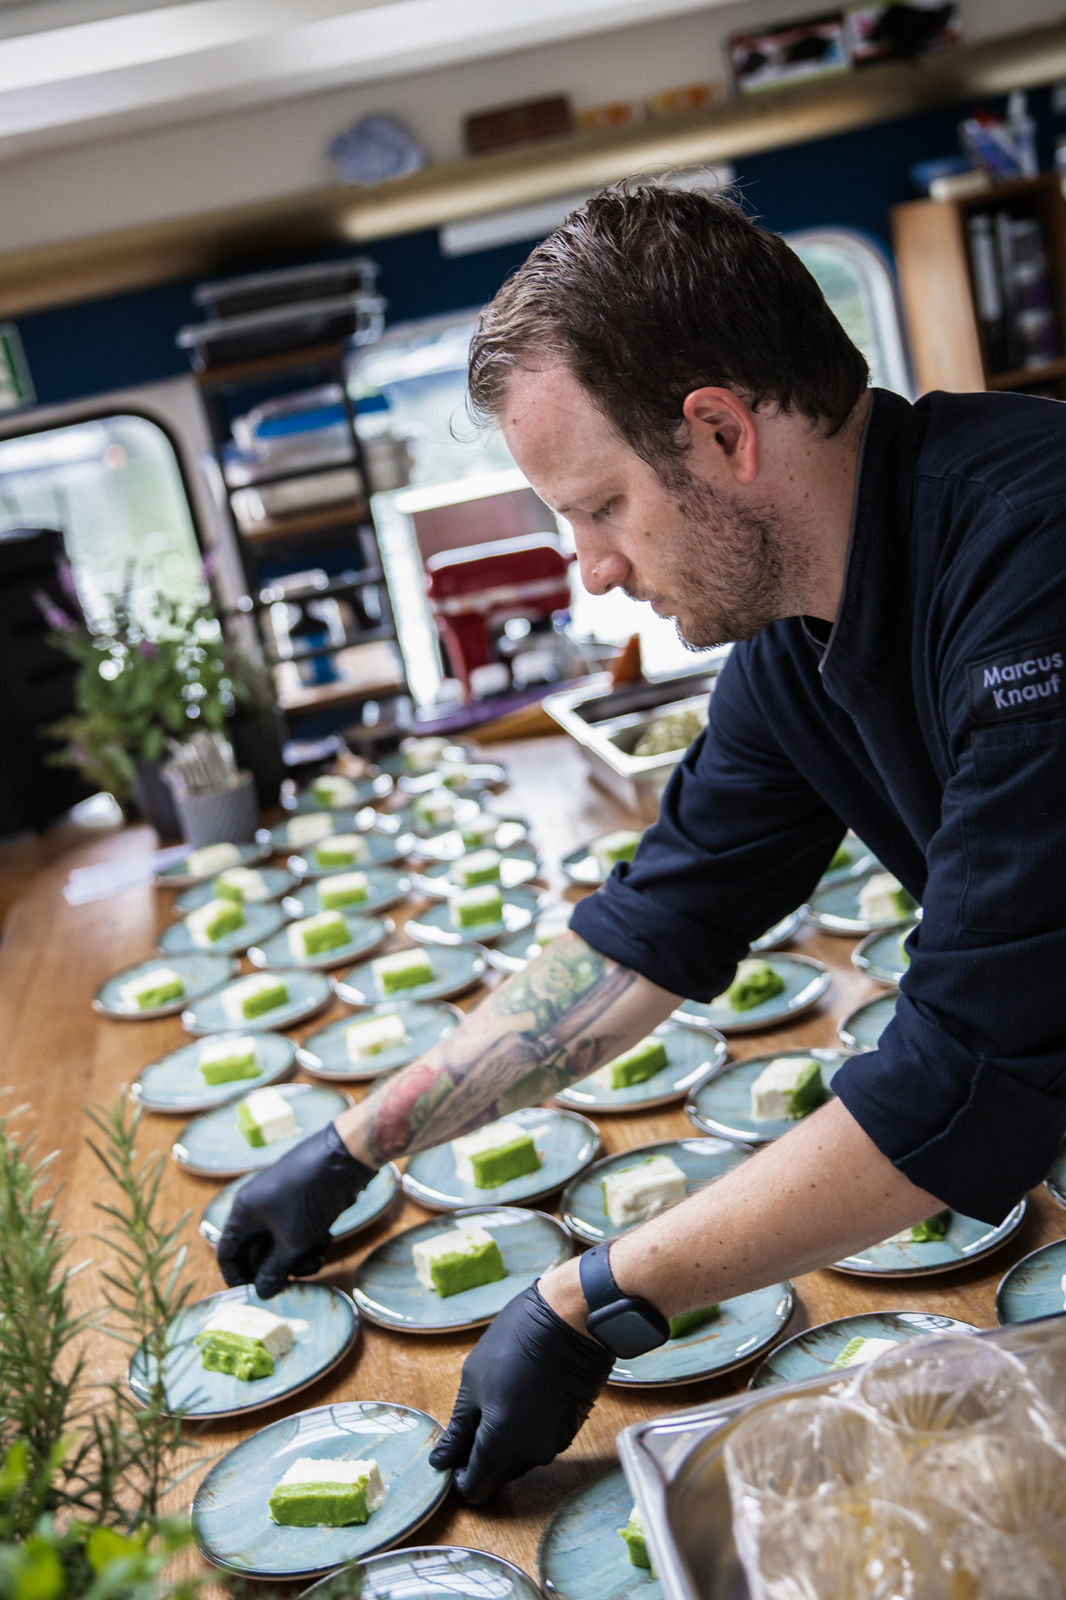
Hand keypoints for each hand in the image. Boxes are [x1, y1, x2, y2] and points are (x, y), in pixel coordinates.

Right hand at [216, 1123, 373, 1297]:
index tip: (252, 1296)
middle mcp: (257, 1207)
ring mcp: (281, 1204)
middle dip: (276, 1269)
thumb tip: (261, 1294)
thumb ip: (275, 1271)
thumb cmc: (310, 1198)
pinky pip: (297, 1232)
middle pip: (256, 1251)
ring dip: (297, 1258)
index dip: (236, 1276)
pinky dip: (309, 1242)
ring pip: (280, 1244)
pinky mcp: (302, 1203)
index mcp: (244, 1212)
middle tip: (294, 1282)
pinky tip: (325, 1244)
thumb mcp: (292, 1242)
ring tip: (316, 1261)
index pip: (227, 1250)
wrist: (344, 1159)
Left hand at [429, 1283, 613, 1501]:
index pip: (475, 1489)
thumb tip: (440, 1462)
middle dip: (480, 1455)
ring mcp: (555, 1443)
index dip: (457, 1476)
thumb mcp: (473, 1381)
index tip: (451, 1452)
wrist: (569, 1319)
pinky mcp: (569, 1429)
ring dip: (503, 1441)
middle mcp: (531, 1454)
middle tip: (472, 1415)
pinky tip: (522, 1395)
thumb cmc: (514, 1342)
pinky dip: (525, 1429)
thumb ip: (458, 1429)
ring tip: (499, 1397)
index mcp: (502, 1445)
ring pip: (518, 1459)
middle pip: (497, 1475)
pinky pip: (537, 1442)